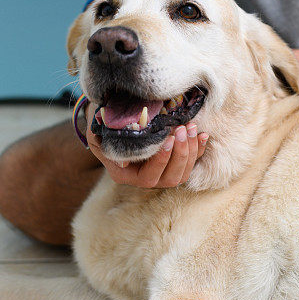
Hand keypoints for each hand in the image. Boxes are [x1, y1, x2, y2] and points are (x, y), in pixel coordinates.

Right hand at [85, 104, 207, 187]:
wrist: (111, 120)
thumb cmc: (102, 124)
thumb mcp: (96, 131)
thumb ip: (104, 142)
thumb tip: (125, 163)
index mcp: (125, 175)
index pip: (148, 176)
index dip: (161, 160)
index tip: (168, 137)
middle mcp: (143, 178)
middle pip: (169, 178)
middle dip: (180, 154)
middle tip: (182, 129)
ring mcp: (160, 173)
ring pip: (182, 174)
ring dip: (191, 151)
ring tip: (191, 127)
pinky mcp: (173, 164)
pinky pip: (191, 164)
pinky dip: (199, 150)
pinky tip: (202, 134)